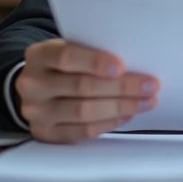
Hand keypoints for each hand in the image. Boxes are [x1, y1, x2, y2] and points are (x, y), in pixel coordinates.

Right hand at [13, 38, 159, 142]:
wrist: (36, 85)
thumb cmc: (63, 64)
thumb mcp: (69, 48)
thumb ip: (91, 51)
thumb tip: (134, 60)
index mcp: (39, 56)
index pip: (66, 57)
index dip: (95, 62)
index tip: (122, 66)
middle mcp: (33, 84)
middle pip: (81, 87)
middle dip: (121, 87)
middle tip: (149, 85)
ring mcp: (37, 112)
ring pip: (83, 112)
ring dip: (120, 107)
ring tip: (145, 101)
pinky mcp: (45, 133)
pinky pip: (81, 132)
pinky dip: (108, 123)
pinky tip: (126, 115)